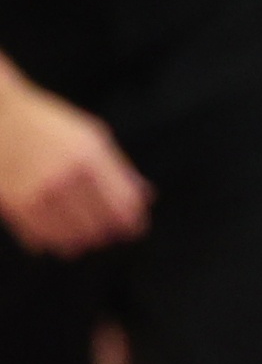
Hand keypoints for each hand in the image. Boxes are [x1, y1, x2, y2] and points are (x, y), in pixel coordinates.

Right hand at [0, 79, 150, 256]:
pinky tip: (59, 235)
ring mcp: (38, 196)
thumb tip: (146, 198)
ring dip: (83, 242)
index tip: (137, 228)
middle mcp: (65, 179)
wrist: (2, 121)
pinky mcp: (15, 208)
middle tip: (112, 233)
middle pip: (98, 226)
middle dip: (110, 233)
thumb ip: (119, 170)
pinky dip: (54, 241)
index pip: (122, 203)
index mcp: (89, 157)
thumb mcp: (92, 138)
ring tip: (88, 236)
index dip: (133, 221)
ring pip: (71, 239)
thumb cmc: (52, 127)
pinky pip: (41, 239)